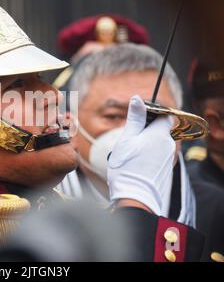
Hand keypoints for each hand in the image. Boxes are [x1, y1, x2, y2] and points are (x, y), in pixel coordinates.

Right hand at [107, 95, 174, 214]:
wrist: (135, 196)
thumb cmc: (128, 166)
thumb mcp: (127, 138)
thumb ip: (135, 118)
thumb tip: (137, 99)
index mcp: (161, 134)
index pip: (164, 115)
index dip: (151, 113)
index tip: (137, 118)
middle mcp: (169, 145)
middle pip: (160, 129)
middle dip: (145, 129)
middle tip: (129, 137)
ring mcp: (169, 158)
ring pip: (158, 142)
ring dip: (145, 142)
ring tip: (130, 153)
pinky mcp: (166, 169)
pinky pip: (158, 154)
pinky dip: (148, 154)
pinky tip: (135, 162)